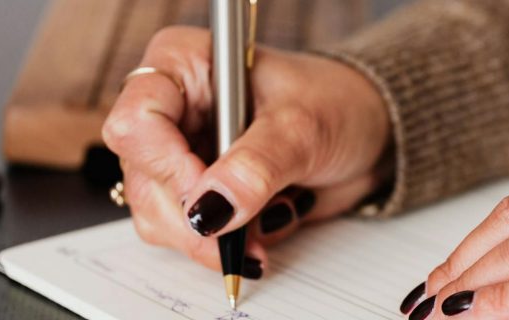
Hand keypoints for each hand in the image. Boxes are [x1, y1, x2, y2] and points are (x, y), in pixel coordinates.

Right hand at [102, 26, 388, 272]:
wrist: (370, 133)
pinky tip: (267, 224)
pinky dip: (229, 244)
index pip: (138, 120)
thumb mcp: (302, 128)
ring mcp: (183, 154)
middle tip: (239, 236)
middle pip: (144, 179)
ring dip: (213, 238)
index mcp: (184, 66)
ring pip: (159, 216)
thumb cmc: (338, 104)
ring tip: (267, 224)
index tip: (211, 198)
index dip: (167, 167)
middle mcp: (174, 110)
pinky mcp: (202, 193)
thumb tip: (210, 210)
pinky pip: (190, 235)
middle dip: (193, 219)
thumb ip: (256, 167)